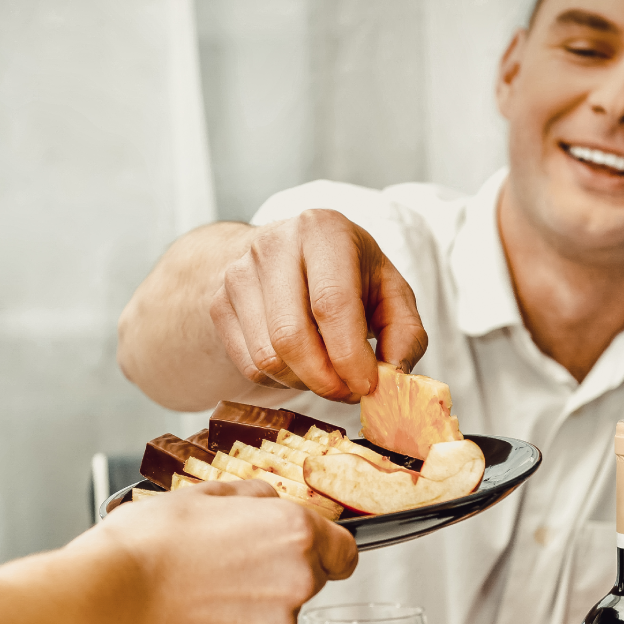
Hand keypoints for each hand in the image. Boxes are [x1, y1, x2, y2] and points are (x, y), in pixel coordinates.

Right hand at [90, 479, 356, 623]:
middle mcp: (296, 579)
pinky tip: (201, 602)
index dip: (328, 546)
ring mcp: (274, 622)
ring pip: (283, 607)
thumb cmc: (149, 541)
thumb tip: (268, 502)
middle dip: (286, 567)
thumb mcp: (206, 493)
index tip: (310, 545)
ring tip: (209, 577)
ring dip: (258, 595)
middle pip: (315, 577)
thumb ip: (254, 497)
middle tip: (236, 553)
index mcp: (295, 531)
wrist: (109, 593)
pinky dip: (237, 620)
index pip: (347, 549)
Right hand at [212, 209, 427, 401]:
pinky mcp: (219, 303)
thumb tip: (394, 375)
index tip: (367, 386)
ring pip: (268, 357)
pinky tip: (300, 366)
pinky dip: (281, 381)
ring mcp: (239, 274)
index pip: (331, 304)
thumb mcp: (389, 291)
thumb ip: (405, 333)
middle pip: (291, 336)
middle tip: (348, 393)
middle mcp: (273, 245)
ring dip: (304, 382)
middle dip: (325, 379)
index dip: (350, 356)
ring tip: (327, 374)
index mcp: (323, 230)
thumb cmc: (348, 276)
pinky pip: (249, 366)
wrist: (285, 256)